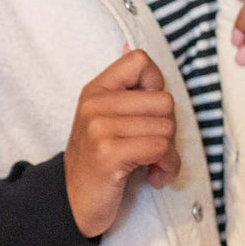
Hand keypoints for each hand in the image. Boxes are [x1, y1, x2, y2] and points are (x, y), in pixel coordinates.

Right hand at [64, 49, 179, 237]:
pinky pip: (160, 149)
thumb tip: (128, 45)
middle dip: (168, 128)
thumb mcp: (106, 117)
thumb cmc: (100, 158)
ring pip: (166, 128)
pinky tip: (155, 176)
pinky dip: (167, 167)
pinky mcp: (108, 153)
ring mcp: (99, 128)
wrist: (74, 200)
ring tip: (154, 164)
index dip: (156, 85)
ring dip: (169, 154)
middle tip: (153, 146)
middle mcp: (94, 103)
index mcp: (96, 89)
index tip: (149, 111)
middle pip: (164, 101)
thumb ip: (124, 88)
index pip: (139, 60)